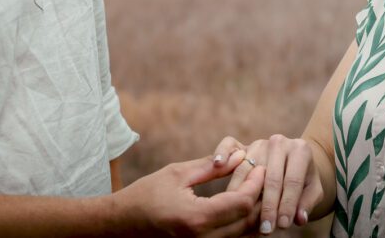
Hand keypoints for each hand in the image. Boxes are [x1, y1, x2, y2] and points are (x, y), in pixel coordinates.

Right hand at [111, 151, 264, 236]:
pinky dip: (242, 225)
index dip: (255, 183)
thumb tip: (240, 156)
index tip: (259, 165)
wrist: (120, 226)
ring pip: (242, 236)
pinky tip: (243, 206)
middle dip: (260, 198)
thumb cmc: (146, 194)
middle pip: (247, 223)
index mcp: (195, 219)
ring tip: (258, 189)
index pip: (240, 203)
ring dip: (254, 213)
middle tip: (264, 175)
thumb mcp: (178, 173)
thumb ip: (211, 166)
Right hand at [213, 136, 322, 234]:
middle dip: (268, 206)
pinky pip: (230, 145)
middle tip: (266, 228)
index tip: (283, 225)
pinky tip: (218, 165)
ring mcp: (259, 143)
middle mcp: (279, 142)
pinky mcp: (243, 144)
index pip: (292, 180)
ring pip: (249, 168)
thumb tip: (300, 218)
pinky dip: (223, 153)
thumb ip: (307, 203)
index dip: (287, 204)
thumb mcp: (313, 190)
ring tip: (244, 215)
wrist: (293, 161)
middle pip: (271, 177)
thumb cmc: (304, 180)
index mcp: (300, 150)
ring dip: (244, 194)